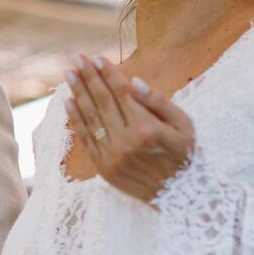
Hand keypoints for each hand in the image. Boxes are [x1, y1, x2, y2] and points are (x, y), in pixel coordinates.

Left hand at [65, 55, 194, 202]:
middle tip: (77, 58)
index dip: (107, 74)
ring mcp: (112, 156)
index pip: (121, 93)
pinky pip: (85, 138)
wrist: (179, 197)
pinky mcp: (103, 168)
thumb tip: (134, 82)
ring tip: (69, 74)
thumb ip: (158, 102)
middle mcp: (126, 142)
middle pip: (102, 102)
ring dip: (78, 93)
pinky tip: (69, 102)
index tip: (96, 57)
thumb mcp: (183, 125)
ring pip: (90, 118)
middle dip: (88, 77)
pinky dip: (76, 119)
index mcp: (146, 128)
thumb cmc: (184, 155)